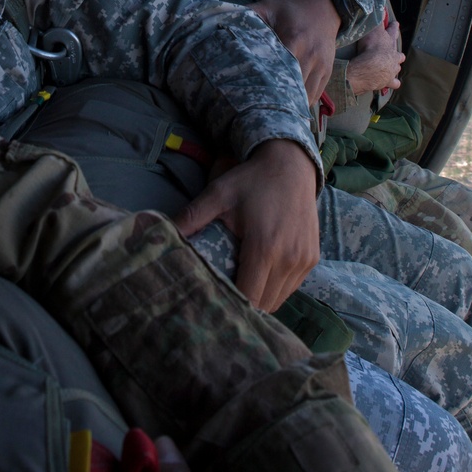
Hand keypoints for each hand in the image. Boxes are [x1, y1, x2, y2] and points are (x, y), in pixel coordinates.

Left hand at [174, 138, 319, 309]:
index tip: (213, 305)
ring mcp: (303, 261)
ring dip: (260, 300)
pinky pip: (290, 287)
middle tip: (222, 300)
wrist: (290, 164)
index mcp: (264, 248)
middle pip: (264, 304)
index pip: (248, 297)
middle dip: (243, 307)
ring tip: (240, 290)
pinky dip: (275, 289)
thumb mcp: (218, 194)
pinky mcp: (312, 259)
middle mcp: (288, 259)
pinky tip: (260, 277)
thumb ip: (191, 217)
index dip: (230, 305)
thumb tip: (160, 234)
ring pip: (278, 299)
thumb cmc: (251, 180)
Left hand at [250, 0, 340, 103]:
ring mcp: (321, 66)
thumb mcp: (268, 7)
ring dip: (290, 103)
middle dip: (277, 98)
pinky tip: (288, 103)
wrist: (323, 9)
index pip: (281, 67)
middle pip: (293, 86)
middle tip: (257, 107)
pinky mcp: (327, 73)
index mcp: (294, 39)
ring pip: (306, 95)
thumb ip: (248, 15)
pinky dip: (302, 102)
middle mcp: (311, 55)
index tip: (251, 92)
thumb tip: (220, 23)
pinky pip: (315, 96)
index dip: (266, 82)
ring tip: (272, 108)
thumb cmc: (289, 11)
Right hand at [346, 17, 403, 97]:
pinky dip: (393, 83)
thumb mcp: (372, 28)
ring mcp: (392, 69)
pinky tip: (392, 83)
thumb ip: (376, 19)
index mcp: (389, 42)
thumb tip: (380, 7)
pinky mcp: (388, 80)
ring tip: (393, 67)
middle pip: (399, 53)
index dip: (393, 27)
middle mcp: (393, 56)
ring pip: (397, 67)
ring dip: (396, 67)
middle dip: (398, 53)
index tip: (395, 24)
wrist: (370, 67)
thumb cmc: (370, 47)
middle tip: (396, 53)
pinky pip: (394, 83)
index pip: (392, 31)